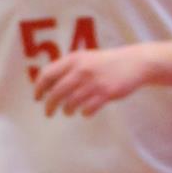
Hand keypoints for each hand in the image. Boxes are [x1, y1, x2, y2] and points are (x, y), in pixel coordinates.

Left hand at [30, 45, 150, 117]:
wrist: (134, 63)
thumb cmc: (105, 63)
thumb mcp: (85, 59)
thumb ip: (67, 68)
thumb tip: (47, 85)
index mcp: (73, 59)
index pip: (47, 74)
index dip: (39, 88)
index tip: (37, 98)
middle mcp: (81, 70)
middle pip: (56, 92)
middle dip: (49, 105)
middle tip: (48, 112)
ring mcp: (94, 82)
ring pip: (71, 103)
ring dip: (67, 110)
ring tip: (68, 112)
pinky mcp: (106, 93)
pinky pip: (88, 109)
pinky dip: (84, 113)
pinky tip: (85, 111)